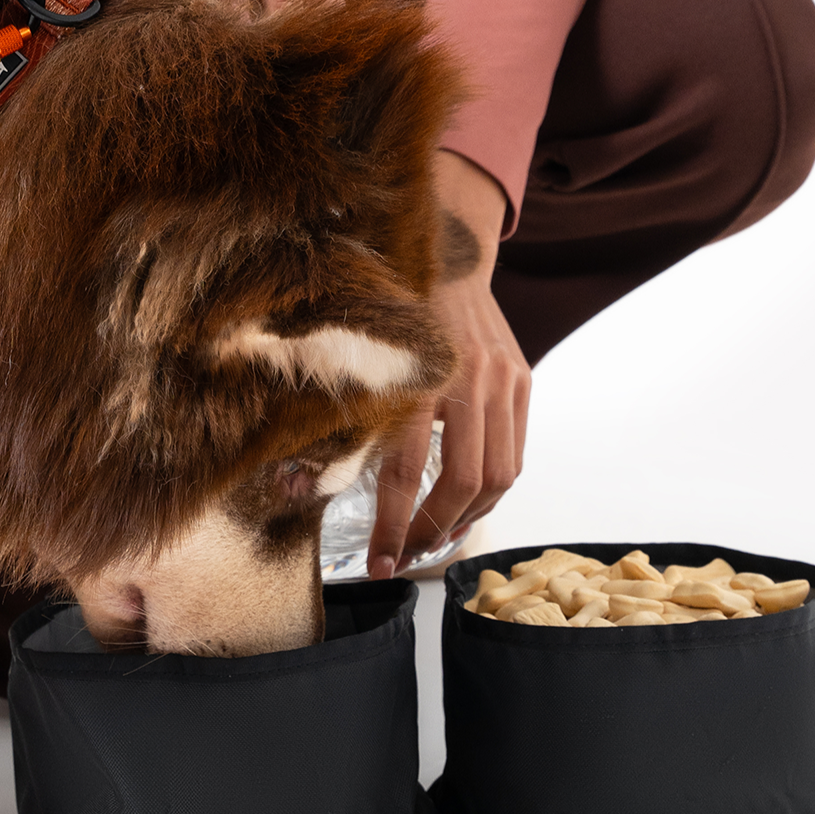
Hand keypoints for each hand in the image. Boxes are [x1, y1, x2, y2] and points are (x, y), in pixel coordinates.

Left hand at [368, 149, 528, 577]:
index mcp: (414, 373)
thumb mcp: (355, 354)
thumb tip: (293, 486)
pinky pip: (516, 451)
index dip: (390, 525)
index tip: (378, 565)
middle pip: (461, 482)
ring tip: (435, 540)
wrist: (447, 248)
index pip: (402, 470)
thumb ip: (333, 418)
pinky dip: (492, 487)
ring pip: (499, 475)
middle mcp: (465, 377)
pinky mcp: (521, 377)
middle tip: (406, 558)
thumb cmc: (388, 304)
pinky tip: (466, 503)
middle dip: (432, 531)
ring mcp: (501, 378)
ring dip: (467, 519)